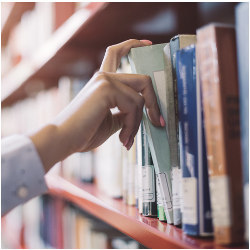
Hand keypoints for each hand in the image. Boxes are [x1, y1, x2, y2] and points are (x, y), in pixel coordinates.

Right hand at [30, 39, 162, 171]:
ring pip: (140, 97)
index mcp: (103, 81)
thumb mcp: (112, 121)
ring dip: (138, 122)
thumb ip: (126, 112)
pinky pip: (134, 105)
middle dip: (154, 103)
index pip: (117, 52)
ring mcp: (105, 80)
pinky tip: (123, 138)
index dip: (133, 45)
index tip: (148, 44)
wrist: (64, 140)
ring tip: (127, 138)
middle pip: (143, 80)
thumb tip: (142, 114)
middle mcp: (104, 76)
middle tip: (157, 121)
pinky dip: (133, 125)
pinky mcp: (106, 88)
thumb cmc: (85, 132)